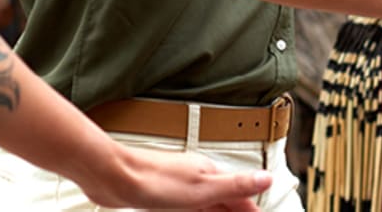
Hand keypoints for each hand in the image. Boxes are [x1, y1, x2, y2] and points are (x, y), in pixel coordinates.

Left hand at [80, 144, 267, 211]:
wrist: (114, 176)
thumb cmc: (153, 179)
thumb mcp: (202, 188)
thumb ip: (235, 185)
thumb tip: (266, 177)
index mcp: (209, 173)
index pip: (241, 196)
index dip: (252, 210)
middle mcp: (196, 177)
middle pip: (225, 200)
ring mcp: (180, 185)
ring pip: (207, 205)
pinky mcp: (163, 195)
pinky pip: (189, 208)